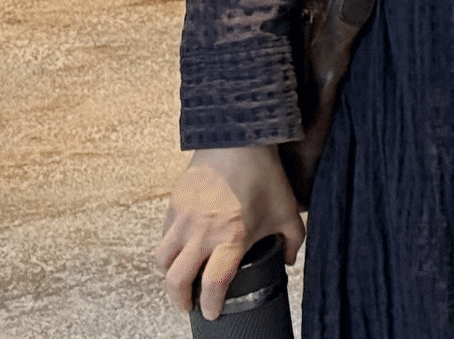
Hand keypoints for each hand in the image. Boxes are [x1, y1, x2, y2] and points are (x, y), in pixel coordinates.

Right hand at [154, 145, 304, 319]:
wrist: (238, 139)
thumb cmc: (263, 174)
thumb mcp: (287, 210)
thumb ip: (292, 239)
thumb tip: (288, 260)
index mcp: (231, 238)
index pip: (213, 284)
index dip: (211, 305)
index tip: (211, 313)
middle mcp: (201, 233)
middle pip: (177, 280)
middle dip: (180, 299)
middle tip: (187, 304)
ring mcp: (183, 220)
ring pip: (162, 260)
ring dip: (168, 275)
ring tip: (179, 279)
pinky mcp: (173, 206)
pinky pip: (163, 236)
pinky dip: (167, 249)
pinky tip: (179, 249)